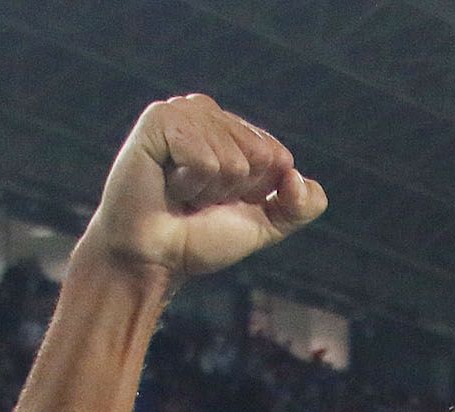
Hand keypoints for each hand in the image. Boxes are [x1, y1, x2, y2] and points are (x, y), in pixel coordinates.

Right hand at [79, 95, 326, 284]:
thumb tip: (298, 178)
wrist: (154, 258)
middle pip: (261, 156)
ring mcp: (182, 111)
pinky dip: (190, 184)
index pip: (279, 157)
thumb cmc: (199, 239)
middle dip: (233, 191)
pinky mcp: (159, 119)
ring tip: (179, 192)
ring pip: (233, 160)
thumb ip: (301, 207)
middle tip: (197, 198)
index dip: (256, 192)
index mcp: (233, 128)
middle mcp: (208, 112)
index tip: (220, 201)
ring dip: (209, 190)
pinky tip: (166, 183)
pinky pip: (205, 159)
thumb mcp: (264, 225)